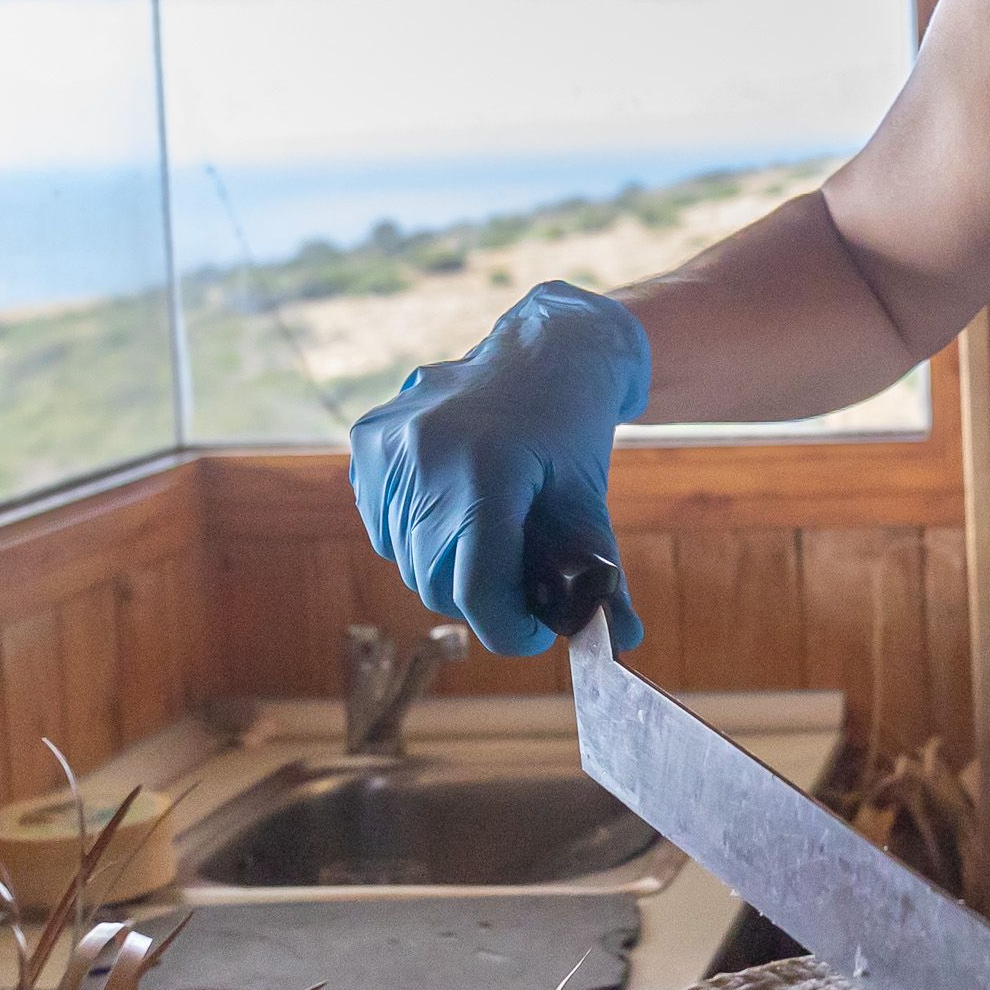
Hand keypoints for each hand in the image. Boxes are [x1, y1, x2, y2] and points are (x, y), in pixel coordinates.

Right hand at [348, 281, 650, 656]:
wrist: (544, 348)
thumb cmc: (574, 430)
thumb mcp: (591, 501)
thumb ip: (602, 577)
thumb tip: (620, 642)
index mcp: (486, 470)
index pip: (477, 590)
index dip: (509, 629)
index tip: (535, 632)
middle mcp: (426, 455)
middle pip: (438, 585)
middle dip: (482, 600)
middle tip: (520, 582)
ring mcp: (389, 447)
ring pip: (407, 564)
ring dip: (448, 570)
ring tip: (491, 535)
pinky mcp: (368, 443)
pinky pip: (385, 530)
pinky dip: (418, 539)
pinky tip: (454, 506)